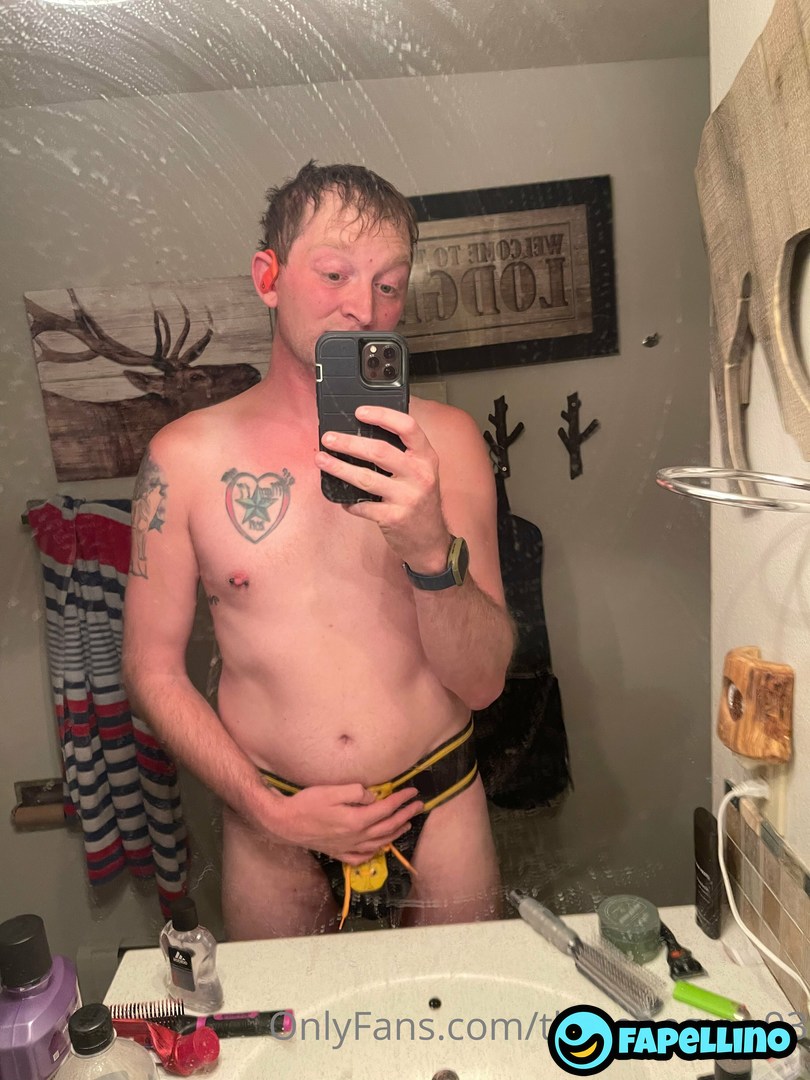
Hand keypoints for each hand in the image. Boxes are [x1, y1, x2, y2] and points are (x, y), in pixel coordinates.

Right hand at [270, 782, 423, 864]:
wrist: (284, 823)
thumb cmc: (306, 803)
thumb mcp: (332, 791)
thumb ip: (356, 792)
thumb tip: (373, 797)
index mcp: (356, 820)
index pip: (386, 809)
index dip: (401, 799)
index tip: (413, 791)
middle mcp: (355, 837)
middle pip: (387, 827)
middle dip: (406, 815)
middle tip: (419, 806)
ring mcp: (347, 847)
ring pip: (378, 843)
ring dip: (395, 833)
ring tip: (406, 824)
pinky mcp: (337, 852)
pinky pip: (362, 857)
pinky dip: (374, 852)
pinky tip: (378, 848)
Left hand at [316, 406, 451, 571]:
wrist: (430, 541)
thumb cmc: (421, 501)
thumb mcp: (422, 473)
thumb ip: (403, 455)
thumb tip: (364, 434)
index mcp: (427, 458)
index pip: (408, 427)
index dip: (383, 416)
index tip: (360, 412)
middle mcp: (420, 475)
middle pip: (380, 451)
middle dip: (349, 442)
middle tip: (328, 438)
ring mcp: (407, 497)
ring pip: (366, 478)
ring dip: (339, 468)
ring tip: (321, 460)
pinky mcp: (394, 518)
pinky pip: (363, 506)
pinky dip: (349, 502)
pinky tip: (342, 499)